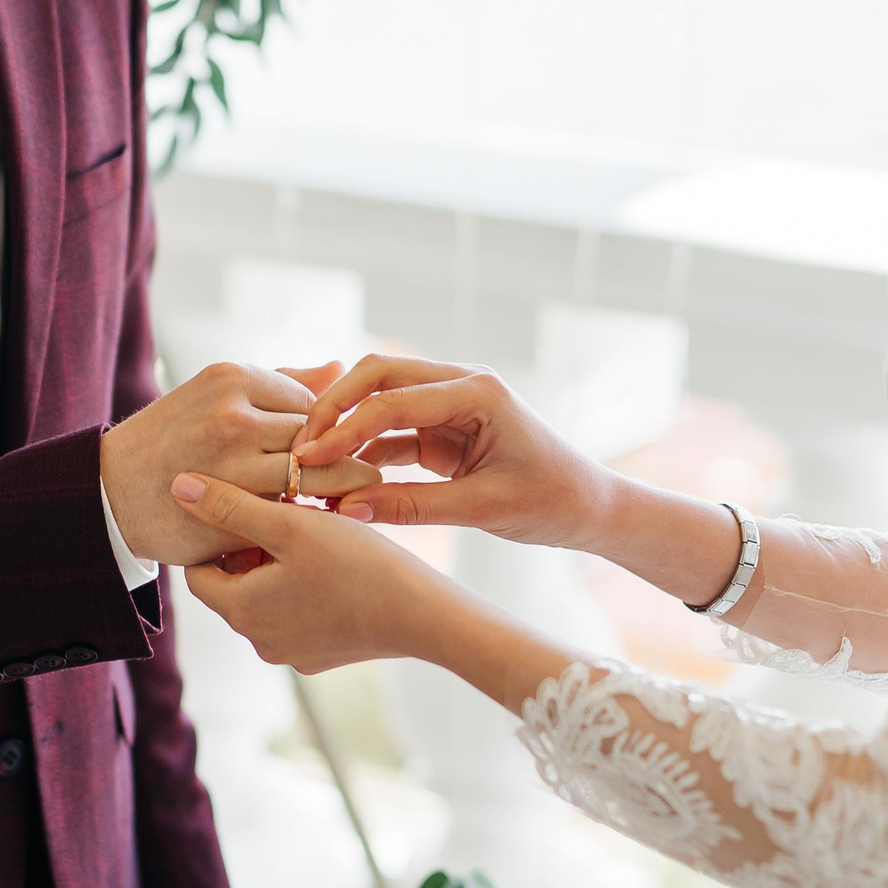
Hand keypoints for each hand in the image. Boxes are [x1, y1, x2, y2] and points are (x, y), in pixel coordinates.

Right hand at [102, 363, 378, 566]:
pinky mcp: (230, 507)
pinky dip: (306, 514)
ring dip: (336, 487)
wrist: (111, 491)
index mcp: (232, 377)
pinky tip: (313, 522)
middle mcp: (234, 414)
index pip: (310, 400)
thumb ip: (279, 381)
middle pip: (315, 434)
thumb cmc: (172, 439)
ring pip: (312, 472)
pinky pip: (288, 508)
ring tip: (351, 499)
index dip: (328, 429)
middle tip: (366, 477)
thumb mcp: (215, 396)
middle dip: (339, 458)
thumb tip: (338, 367)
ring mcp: (232, 462)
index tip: (338, 450)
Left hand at [173, 472, 466, 673]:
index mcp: (241, 612)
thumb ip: (230, 506)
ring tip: (310, 530)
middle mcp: (259, 642)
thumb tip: (177, 486)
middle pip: (233, 583)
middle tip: (283, 510)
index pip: (199, 572)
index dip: (214, 534)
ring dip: (277, 564)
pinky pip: (296, 614)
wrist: (423, 615)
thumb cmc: (357, 564)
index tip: (241, 506)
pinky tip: (333, 561)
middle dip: (250, 546)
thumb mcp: (289, 525)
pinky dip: (303, 587)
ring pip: (266, 597)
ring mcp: (292, 653)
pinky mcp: (321, 655)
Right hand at [292, 357, 617, 550]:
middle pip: (377, 376)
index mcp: (477, 391)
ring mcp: (449, 403)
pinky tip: (336, 479)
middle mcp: (460, 384)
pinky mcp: (442, 427)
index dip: (344, 428)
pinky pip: (390, 430)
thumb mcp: (482, 510)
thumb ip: (412, 507)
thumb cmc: (550, 502)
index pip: (392, 399)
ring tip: (308, 467)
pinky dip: (362, 451)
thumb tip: (344, 511)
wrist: (589, 507)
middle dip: (333, 409)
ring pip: (378, 399)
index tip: (306, 458)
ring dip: (343, 429)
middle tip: (298, 449)